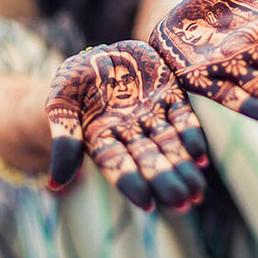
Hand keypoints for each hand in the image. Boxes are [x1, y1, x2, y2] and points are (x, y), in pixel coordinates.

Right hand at [46, 40, 207, 210]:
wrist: (100, 55)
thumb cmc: (74, 81)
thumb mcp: (61, 102)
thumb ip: (64, 137)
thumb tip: (57, 182)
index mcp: (102, 138)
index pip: (117, 164)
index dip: (131, 182)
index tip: (147, 202)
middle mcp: (131, 133)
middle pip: (149, 159)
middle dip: (165, 179)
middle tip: (183, 201)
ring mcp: (153, 115)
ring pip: (170, 144)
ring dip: (184, 166)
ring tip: (197, 189)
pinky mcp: (171, 96)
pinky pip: (184, 118)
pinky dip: (192, 135)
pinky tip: (200, 154)